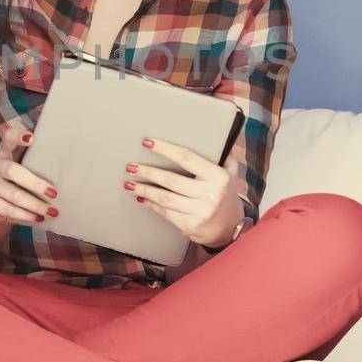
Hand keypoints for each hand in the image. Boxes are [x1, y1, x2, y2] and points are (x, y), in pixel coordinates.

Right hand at [0, 122, 57, 227]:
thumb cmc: (18, 180)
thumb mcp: (24, 166)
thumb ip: (38, 160)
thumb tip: (72, 160)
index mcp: (5, 150)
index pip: (9, 138)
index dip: (18, 136)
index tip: (32, 138)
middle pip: (13, 171)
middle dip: (35, 184)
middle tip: (54, 193)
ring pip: (12, 195)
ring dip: (34, 205)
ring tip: (52, 212)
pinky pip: (7, 210)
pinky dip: (25, 216)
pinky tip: (38, 219)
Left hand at [124, 136, 244, 248]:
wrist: (232, 228)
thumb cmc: (226, 195)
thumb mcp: (230, 173)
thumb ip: (222, 155)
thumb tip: (216, 133)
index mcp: (217, 176)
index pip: (186, 158)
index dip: (165, 149)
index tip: (147, 143)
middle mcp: (209, 194)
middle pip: (171, 180)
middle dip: (148, 172)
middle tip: (131, 166)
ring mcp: (199, 211)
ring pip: (165, 198)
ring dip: (144, 190)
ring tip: (129, 184)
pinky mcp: (190, 225)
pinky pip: (166, 212)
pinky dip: (151, 205)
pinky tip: (142, 199)